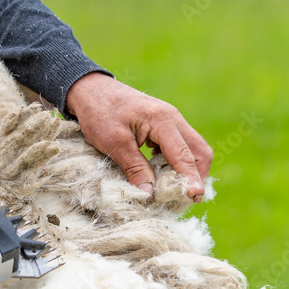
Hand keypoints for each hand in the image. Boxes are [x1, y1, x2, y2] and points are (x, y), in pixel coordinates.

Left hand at [65, 73, 212, 201]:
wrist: (90, 89)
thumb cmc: (99, 112)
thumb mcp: (114, 143)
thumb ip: (134, 167)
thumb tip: (150, 193)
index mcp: (162, 120)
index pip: (185, 155)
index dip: (191, 179)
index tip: (194, 198)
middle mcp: (172, 118)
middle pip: (199, 151)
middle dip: (196, 176)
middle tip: (185, 199)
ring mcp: (170, 119)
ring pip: (192, 149)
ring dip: (187, 170)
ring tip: (174, 190)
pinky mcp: (163, 124)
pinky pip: (179, 145)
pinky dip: (177, 162)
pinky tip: (162, 174)